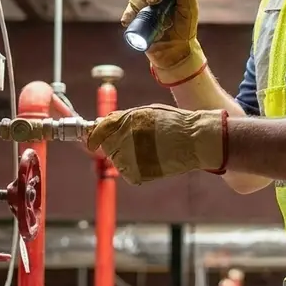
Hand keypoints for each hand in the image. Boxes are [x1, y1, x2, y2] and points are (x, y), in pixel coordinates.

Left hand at [85, 104, 227, 184]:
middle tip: (136, 144)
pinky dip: (135, 170)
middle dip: (115, 146)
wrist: (195, 140)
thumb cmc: (175, 123)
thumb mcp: (148, 112)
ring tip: (148, 152)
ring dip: (126, 158)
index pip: (98, 130)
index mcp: (128, 119)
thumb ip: (123, 118)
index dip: (93, 136)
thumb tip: (101, 123)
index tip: (90, 141)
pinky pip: (128, 173)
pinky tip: (151, 162)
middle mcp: (126, 137)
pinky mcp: (137, 173)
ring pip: (116, 161)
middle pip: (106, 147)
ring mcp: (131, 157)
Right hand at [121, 0, 206, 85]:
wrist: (176, 50)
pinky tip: (128, 20)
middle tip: (157, 0)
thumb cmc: (185, 28)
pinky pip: (128, 14)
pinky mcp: (136, 20)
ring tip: (151, 15)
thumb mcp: (189, 11)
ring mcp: (143, 8)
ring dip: (141, 3)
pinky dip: (127, 15)